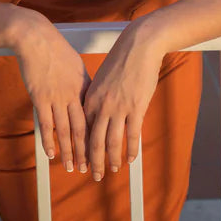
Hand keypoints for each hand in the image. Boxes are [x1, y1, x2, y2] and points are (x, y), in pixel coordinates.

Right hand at [11, 10, 90, 173]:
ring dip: (70, 152)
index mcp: (85, 87)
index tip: (105, 152)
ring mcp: (57, 97)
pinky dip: (48, 140)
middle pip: (83, 129)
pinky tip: (51, 153)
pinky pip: (46, 124)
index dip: (99, 137)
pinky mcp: (40, 97)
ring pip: (65, 131)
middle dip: (88, 152)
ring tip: (73, 167)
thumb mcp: (77, 65)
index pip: (95, 118)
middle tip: (93, 169)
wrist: (36, 38)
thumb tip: (90, 97)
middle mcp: (73, 95)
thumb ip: (84, 84)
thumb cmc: (56, 49)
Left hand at [82, 21, 163, 181]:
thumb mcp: (102, 79)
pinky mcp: (136, 107)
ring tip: (112, 170)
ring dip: (111, 159)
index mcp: (91, 98)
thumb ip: (98, 97)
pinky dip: (130, 149)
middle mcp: (102, 105)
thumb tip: (97, 113)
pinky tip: (130, 159)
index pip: (83, 129)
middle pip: (94, 141)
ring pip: (112, 142)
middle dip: (93, 161)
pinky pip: (132, 135)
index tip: (81, 159)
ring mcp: (119, 108)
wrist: (139, 46)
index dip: (81, 148)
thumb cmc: (121, 60)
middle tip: (93, 174)